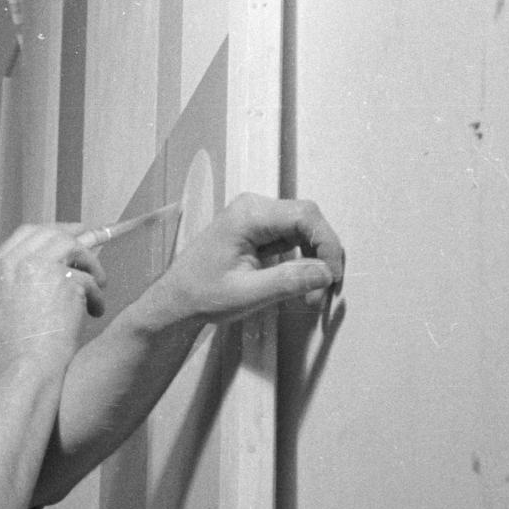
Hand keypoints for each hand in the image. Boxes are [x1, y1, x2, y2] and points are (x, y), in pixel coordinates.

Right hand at [0, 223, 107, 365]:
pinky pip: (90, 278)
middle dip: (76, 240)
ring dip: (91, 267)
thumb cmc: (21, 344)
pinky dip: (96, 295)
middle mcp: (15, 261)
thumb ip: (24, 277)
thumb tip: (59, 259)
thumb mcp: (7, 303)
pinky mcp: (65, 279)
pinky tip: (93, 311)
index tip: (69, 236)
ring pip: (76, 248)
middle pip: (52, 233)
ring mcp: (39, 267)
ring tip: (97, 289)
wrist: (28, 365)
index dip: (51, 232)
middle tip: (91, 253)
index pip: (26, 233)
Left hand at [147, 193, 343, 325]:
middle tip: (324, 291)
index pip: (306, 216)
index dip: (327, 245)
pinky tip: (299, 284)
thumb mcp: (247, 294)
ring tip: (311, 294)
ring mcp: (256, 217)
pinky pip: (292, 239)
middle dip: (322, 256)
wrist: (176, 300)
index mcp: (249, 215)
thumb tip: (325, 272)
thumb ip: (288, 281)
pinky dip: (302, 261)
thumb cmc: (201, 295)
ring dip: (313, 261)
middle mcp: (254, 208)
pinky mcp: (258, 230)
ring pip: (303, 230)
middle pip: (308, 221)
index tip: (332, 276)